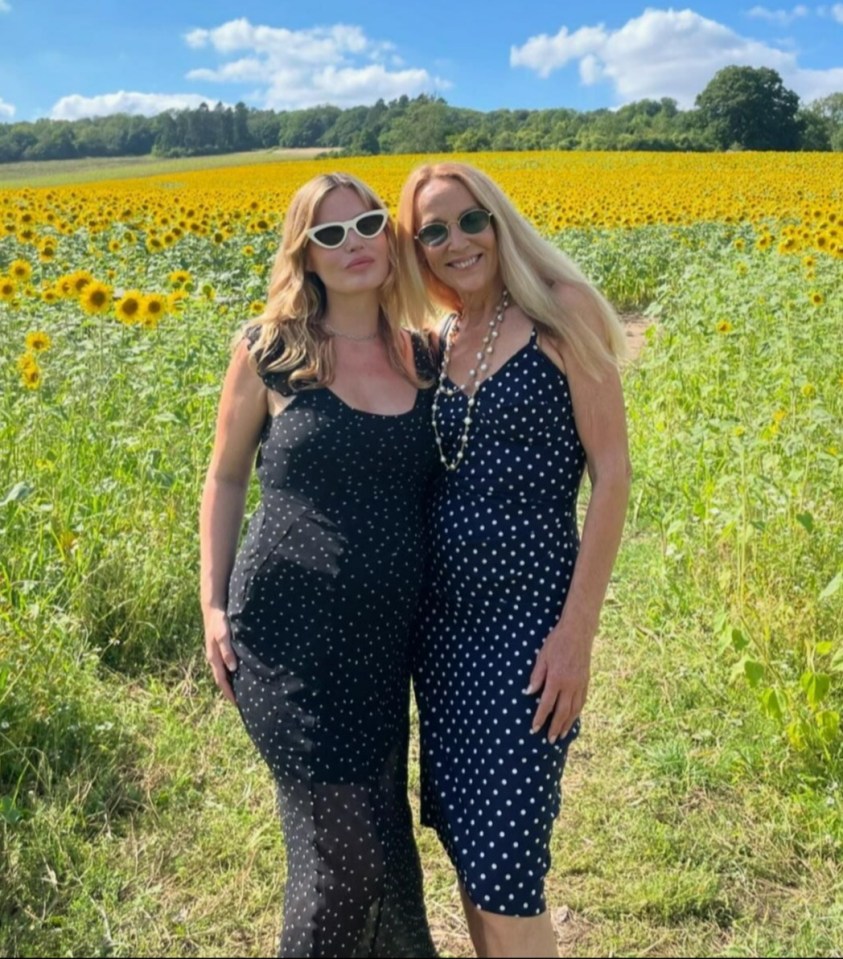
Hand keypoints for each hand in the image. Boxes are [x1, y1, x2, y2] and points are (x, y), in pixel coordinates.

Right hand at [204, 606, 237, 704]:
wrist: (213, 608)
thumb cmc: (219, 621)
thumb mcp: (223, 636)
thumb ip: (227, 651)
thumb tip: (233, 669)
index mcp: (214, 658)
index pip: (222, 681)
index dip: (229, 693)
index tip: (238, 703)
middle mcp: (214, 658)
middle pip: (222, 679)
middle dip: (230, 690)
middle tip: (241, 700)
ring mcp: (216, 653)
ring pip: (223, 672)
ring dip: (230, 681)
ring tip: (242, 689)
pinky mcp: (219, 648)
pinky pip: (224, 664)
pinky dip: (231, 672)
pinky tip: (239, 671)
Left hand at [525, 626, 591, 742]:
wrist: (578, 632)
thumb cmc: (557, 642)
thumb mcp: (542, 657)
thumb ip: (536, 676)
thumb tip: (529, 693)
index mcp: (557, 679)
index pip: (547, 704)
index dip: (540, 718)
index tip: (535, 729)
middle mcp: (570, 685)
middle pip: (563, 712)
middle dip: (555, 727)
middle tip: (549, 740)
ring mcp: (580, 684)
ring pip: (574, 710)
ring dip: (567, 724)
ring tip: (561, 735)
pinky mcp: (586, 681)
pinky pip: (582, 702)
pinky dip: (577, 713)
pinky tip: (573, 718)